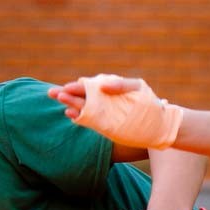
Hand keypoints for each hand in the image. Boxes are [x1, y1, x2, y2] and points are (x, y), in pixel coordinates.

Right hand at [48, 74, 182, 149]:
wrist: (158, 121)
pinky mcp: (105, 124)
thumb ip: (121, 85)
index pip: (88, 86)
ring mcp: (103, 112)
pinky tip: (72, 115)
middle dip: (65, 94)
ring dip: (71, 105)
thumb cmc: (148, 101)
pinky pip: (90, 120)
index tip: (66, 88)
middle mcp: (102, 99)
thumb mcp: (137, 88)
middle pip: (80, 96)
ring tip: (60, 102)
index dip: (76, 86)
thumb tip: (102, 84)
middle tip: (52, 93)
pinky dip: (80, 117)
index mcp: (107, 87)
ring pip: (82, 107)